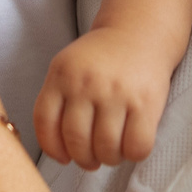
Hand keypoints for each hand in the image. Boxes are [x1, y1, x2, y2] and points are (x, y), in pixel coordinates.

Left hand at [35, 26, 175, 167]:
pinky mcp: (145, 102)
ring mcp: (116, 92)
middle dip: (84, 160)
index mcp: (62, 74)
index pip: (45, 123)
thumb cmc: (101, 60)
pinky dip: (132, 155)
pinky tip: (131, 145)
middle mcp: (87, 82)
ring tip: (112, 152)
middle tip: (92, 159)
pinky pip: (137, 146)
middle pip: (76, 141)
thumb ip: (57, 102)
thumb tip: (60, 153)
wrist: (139, 32)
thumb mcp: (68, 68)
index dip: (53, 148)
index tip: (64, 156)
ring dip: (108, 159)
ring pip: (106, 148)